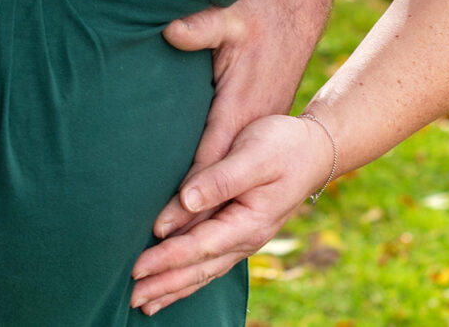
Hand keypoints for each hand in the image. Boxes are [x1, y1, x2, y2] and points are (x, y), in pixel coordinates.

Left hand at [129, 114, 333, 314]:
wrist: (317, 150)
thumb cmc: (285, 145)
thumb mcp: (254, 154)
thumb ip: (220, 178)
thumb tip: (186, 200)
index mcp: (249, 222)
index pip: (199, 246)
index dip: (167, 258)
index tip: (137, 267)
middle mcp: (247, 239)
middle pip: (199, 268)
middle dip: (164, 285)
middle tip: (131, 297)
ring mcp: (246, 239)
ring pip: (205, 271)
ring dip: (175, 288)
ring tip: (146, 303)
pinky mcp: (242, 231)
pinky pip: (212, 262)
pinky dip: (191, 277)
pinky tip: (177, 283)